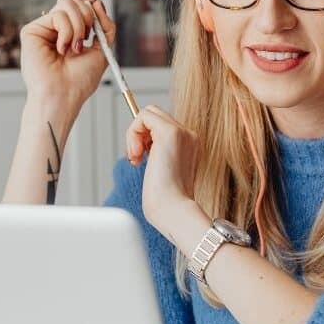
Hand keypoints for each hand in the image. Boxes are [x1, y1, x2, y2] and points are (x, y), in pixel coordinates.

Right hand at [19, 0, 114, 112]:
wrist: (64, 95)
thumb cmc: (80, 80)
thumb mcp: (102, 48)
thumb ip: (105, 25)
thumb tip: (96, 2)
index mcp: (70, 30)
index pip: (76, 0)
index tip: (96, 4)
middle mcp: (55, 28)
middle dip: (87, 15)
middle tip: (86, 38)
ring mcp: (43, 28)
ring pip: (66, 4)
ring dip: (79, 26)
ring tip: (74, 48)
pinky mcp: (31, 31)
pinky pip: (57, 15)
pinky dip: (67, 31)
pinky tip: (62, 49)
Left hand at [126, 105, 202, 235]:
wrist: (173, 210)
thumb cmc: (166, 201)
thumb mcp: (161, 172)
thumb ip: (157, 154)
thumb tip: (139, 142)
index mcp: (190, 145)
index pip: (162, 125)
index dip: (145, 138)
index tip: (140, 159)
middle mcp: (189, 136)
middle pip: (155, 114)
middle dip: (139, 133)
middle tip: (136, 157)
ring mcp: (182, 133)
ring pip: (148, 113)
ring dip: (134, 134)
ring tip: (136, 158)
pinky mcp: (170, 133)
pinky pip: (143, 116)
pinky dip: (133, 133)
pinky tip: (136, 155)